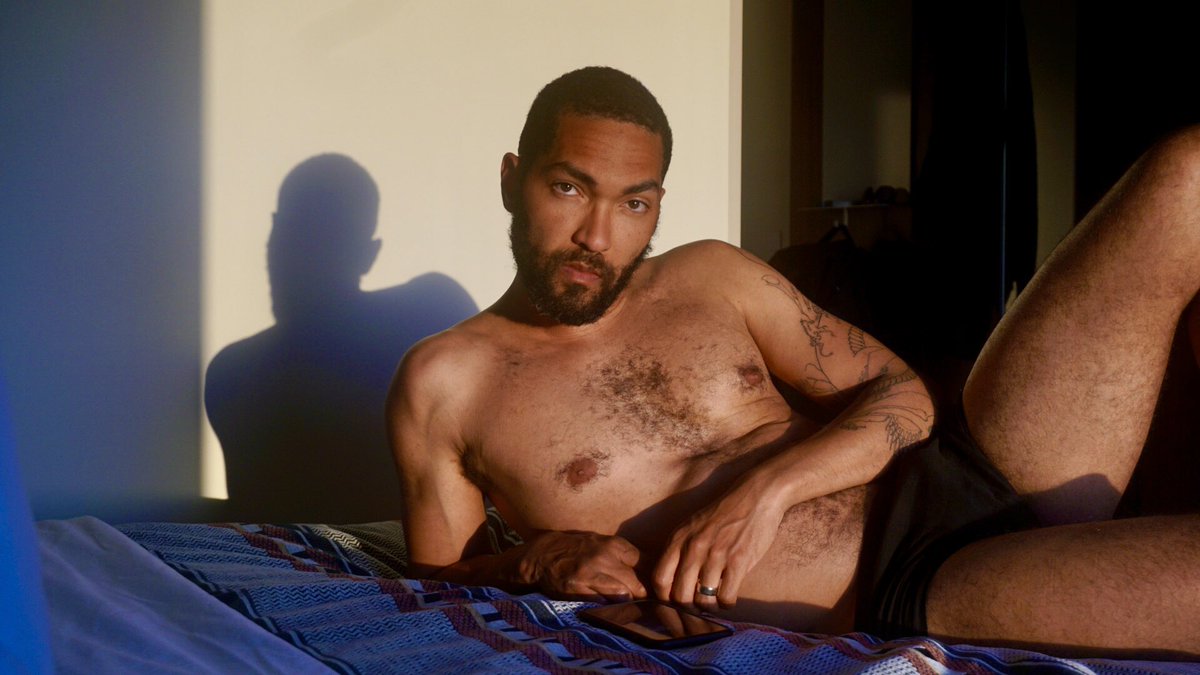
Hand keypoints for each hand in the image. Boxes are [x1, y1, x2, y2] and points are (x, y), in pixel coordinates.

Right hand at [521, 530, 646, 601]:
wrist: (542, 555)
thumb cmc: (576, 549)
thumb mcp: (600, 543)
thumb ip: (622, 555)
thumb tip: (650, 569)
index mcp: (613, 544)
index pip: (644, 563)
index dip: (648, 577)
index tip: (649, 586)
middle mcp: (603, 557)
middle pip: (636, 583)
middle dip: (640, 595)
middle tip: (640, 602)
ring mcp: (590, 574)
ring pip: (622, 595)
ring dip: (625, 603)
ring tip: (624, 607)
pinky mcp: (578, 590)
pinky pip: (602, 604)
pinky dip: (607, 608)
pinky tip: (606, 608)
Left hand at [652, 478, 784, 610]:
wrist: (755, 495)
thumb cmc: (723, 513)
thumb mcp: (693, 525)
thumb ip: (681, 549)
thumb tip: (673, 581)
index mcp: (679, 538)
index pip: (660, 578)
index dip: (664, 597)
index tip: (674, 602)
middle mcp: (694, 547)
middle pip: (680, 595)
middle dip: (687, 608)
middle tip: (696, 607)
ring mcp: (716, 555)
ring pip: (703, 601)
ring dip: (709, 607)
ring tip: (714, 602)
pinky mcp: (739, 561)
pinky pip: (726, 597)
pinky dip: (726, 604)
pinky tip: (729, 597)